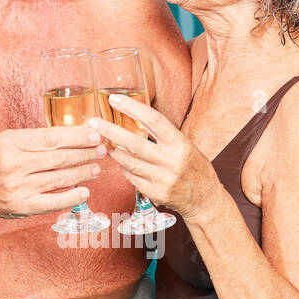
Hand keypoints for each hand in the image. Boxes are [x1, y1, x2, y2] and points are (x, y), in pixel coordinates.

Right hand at [0, 125, 106, 220]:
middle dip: (84, 153)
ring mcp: (18, 187)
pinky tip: (84, 192)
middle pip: (58, 157)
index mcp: (10, 143)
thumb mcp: (5, 141)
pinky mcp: (21, 206)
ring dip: (82, 173)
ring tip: (96, 168)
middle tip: (102, 150)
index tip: (93, 134)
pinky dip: (71, 197)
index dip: (76, 136)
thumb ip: (34, 139)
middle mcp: (14, 164)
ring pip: (59, 178)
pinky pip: (52, 202)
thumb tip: (70, 136)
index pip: (51, 137)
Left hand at [89, 93, 216, 217]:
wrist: (205, 198)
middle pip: (134, 143)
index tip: (115, 100)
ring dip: (113, 150)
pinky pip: (132, 179)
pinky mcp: (156, 194)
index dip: (132, 108)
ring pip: (129, 162)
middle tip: (93, 123)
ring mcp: (162, 179)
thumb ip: (163, 135)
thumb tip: (136, 118)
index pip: (153, 120)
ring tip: (102, 141)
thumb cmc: (194, 167)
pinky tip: (120, 161)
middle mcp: (171, 160)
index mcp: (179, 143)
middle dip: (110, 131)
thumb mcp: (185, 145)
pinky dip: (123, 168)